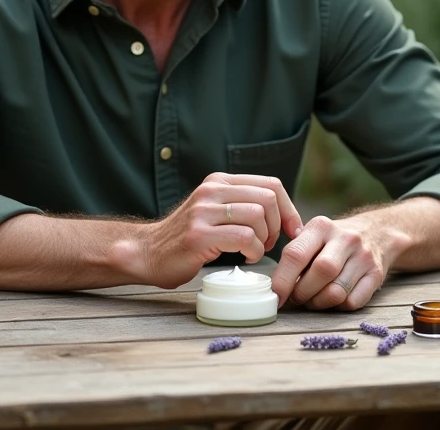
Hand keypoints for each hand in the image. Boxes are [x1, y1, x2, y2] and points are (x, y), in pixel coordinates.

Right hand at [137, 173, 303, 288]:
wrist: (147, 252)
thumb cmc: (187, 237)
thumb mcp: (214, 209)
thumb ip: (240, 204)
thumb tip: (283, 212)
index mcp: (219, 181)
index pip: (271, 184)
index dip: (288, 208)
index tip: (292, 230)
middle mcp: (211, 190)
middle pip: (267, 198)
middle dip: (277, 225)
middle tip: (268, 243)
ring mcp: (204, 211)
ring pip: (257, 216)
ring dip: (264, 239)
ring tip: (254, 251)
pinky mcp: (199, 235)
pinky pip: (243, 237)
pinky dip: (253, 251)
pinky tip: (246, 258)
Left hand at [270, 215, 399, 310]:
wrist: (377, 232)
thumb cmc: (334, 240)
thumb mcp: (314, 235)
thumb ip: (295, 254)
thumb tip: (273, 285)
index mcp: (321, 226)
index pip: (296, 254)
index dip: (282, 280)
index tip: (275, 296)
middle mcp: (345, 238)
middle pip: (320, 273)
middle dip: (302, 293)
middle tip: (296, 299)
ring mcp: (363, 256)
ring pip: (336, 292)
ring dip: (319, 303)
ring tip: (313, 299)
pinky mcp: (376, 274)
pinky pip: (352, 302)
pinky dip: (338, 307)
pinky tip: (333, 299)